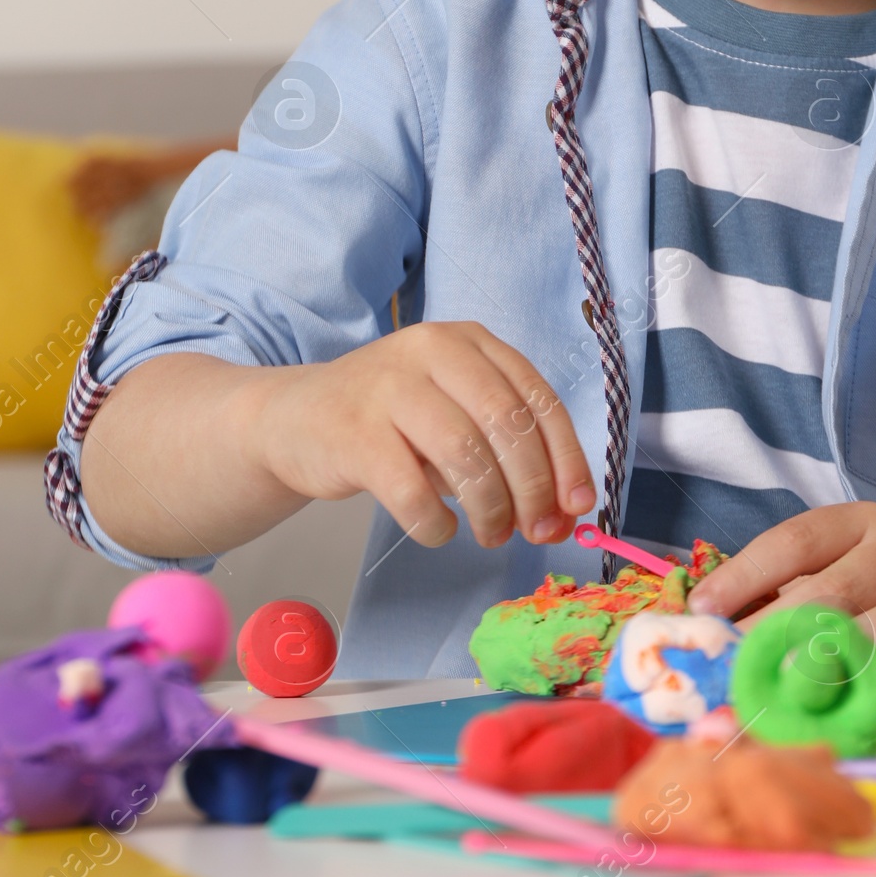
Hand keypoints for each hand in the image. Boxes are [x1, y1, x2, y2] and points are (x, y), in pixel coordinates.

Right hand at [249, 321, 595, 551]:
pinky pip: (413, 494)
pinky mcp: (355, 433)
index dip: (567, 458)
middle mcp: (433, 350)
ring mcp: (390, 387)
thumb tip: (561, 513)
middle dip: (533, 491)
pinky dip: (436, 525)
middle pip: (508, 426)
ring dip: (491, 511)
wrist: (296, 418)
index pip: (538, 398)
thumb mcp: (455, 415)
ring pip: (467, 459)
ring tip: (490, 534)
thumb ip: (507, 452)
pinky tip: (439, 529)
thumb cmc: (392, 421)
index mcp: (470, 341)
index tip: (579, 506)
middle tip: (535, 531)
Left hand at [688, 503, 875, 678]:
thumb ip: (800, 580)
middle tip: (730, 667)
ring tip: (777, 694)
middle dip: (772, 634)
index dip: (745, 574)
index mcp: (865, 521)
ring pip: (874, 637)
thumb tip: (718, 616)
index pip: (796, 541)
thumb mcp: (860, 554)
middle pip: (830, 594)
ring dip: (823, 671)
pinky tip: (844, 709)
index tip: (702, 608)